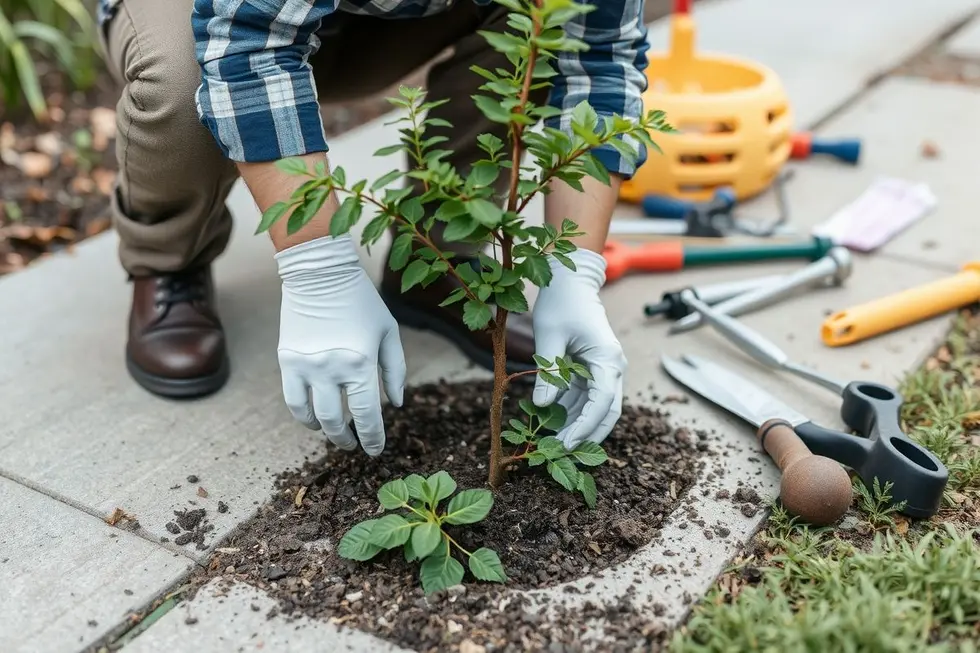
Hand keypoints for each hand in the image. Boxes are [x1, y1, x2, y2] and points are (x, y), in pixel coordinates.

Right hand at [276, 235, 405, 455]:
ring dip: (325, 431)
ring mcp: (306, 366)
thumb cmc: (361, 301)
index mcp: (361, 363)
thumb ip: (395, 370)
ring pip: (312, 416)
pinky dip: (304, 415)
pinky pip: (293, 399)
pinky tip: (315, 417)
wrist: (319, 272)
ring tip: (336, 432)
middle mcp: (331, 369)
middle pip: (337, 421)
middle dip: (348, 438)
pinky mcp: (288, 360)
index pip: (368, 415)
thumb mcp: (388, 332)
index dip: (373, 438)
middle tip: (354, 444)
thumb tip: (396, 404)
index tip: (375, 450)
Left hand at [531, 248, 625, 449]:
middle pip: (606, 412)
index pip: (602, 403)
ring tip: (551, 443)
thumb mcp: (549, 338)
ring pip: (595, 408)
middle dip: (586, 435)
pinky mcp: (591, 369)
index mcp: (608, 359)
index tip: (565, 444)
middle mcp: (611, 367)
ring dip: (576, 426)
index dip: (585, 427)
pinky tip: (551, 424)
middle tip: (561, 454)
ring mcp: (603, 369)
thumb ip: (548, 373)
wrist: (569, 281)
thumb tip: (541, 406)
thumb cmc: (561, 303)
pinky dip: (570, 412)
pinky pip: (584, 397)